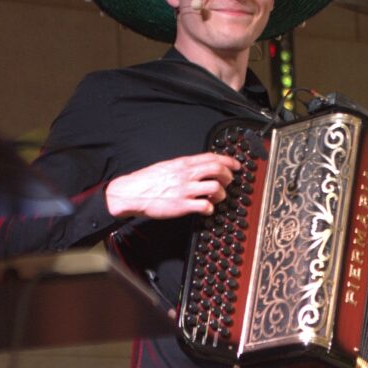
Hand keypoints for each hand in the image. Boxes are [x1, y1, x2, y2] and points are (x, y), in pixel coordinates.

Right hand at [105, 152, 239, 219]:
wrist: (131, 192)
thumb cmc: (147, 181)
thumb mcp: (168, 166)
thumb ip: (185, 166)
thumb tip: (200, 166)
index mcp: (183, 164)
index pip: (212, 157)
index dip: (228, 160)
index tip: (236, 165)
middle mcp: (186, 175)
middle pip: (217, 170)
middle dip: (228, 176)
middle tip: (229, 182)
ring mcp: (185, 190)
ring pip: (215, 188)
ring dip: (221, 194)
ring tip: (217, 198)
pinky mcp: (182, 205)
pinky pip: (204, 206)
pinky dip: (210, 209)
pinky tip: (207, 209)